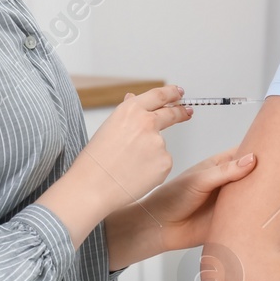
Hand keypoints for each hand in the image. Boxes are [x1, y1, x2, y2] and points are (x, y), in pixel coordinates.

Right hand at [76, 85, 191, 213]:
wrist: (92, 188)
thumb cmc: (94, 161)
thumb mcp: (108, 128)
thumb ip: (127, 114)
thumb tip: (134, 98)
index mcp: (130, 110)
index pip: (159, 95)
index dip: (171, 92)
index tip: (178, 92)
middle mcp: (147, 122)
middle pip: (172, 113)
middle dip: (181, 112)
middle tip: (187, 112)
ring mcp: (159, 143)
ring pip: (161, 146)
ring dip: (151, 153)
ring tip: (128, 166)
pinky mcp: (165, 162)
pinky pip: (162, 163)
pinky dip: (153, 169)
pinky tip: (135, 175)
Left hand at [138, 146, 257, 251]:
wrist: (160, 227)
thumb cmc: (171, 198)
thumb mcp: (199, 180)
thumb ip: (225, 171)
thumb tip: (250, 160)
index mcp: (220, 166)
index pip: (246, 154)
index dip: (261, 151)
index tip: (277, 150)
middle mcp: (228, 183)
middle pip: (255, 176)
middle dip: (269, 175)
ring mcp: (231, 202)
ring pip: (255, 198)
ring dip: (264, 197)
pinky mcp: (232, 221)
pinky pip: (249, 218)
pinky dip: (258, 218)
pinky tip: (266, 215)